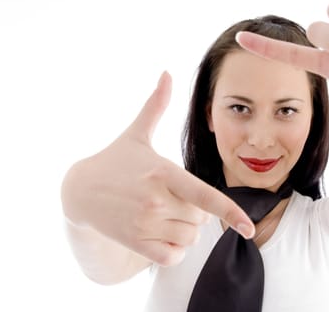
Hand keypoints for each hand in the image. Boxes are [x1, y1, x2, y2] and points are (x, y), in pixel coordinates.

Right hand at [62, 72, 253, 266]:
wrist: (79, 191)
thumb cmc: (116, 160)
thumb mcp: (136, 133)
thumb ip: (156, 105)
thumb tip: (166, 73)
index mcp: (163, 172)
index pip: (203, 195)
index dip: (229, 212)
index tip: (249, 228)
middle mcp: (156, 200)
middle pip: (202, 219)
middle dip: (196, 211)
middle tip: (173, 198)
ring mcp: (144, 224)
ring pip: (190, 238)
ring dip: (185, 230)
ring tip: (164, 214)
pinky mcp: (135, 243)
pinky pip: (172, 257)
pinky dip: (173, 250)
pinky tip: (159, 233)